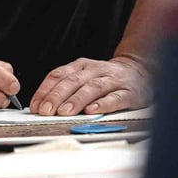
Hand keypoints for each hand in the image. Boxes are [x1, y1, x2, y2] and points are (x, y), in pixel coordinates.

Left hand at [30, 56, 151, 115]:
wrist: (141, 71)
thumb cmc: (106, 79)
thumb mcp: (84, 77)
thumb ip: (66, 88)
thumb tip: (42, 107)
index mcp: (81, 65)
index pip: (59, 75)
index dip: (45, 90)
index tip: (36, 106)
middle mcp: (95, 70)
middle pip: (73, 81)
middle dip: (57, 96)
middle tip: (46, 111)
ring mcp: (113, 80)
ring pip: (92, 88)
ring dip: (77, 100)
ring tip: (65, 112)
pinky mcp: (128, 92)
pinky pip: (115, 97)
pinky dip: (103, 104)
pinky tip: (93, 111)